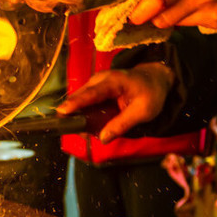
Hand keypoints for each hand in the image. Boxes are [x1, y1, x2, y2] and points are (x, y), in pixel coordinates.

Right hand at [56, 62, 174, 142]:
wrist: (155, 78)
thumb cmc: (151, 93)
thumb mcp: (143, 111)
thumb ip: (123, 124)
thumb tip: (103, 138)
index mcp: (114, 82)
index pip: (91, 93)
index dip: (75, 103)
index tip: (61, 112)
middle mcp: (100, 79)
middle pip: (80, 97)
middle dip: (74, 114)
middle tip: (77, 133)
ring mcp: (96, 82)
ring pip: (80, 100)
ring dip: (79, 116)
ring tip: (85, 132)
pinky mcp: (95, 88)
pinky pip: (85, 101)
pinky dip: (85, 113)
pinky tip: (90, 125)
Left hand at [130, 0, 216, 30]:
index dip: (140, 10)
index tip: (132, 14)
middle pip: (163, 19)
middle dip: (155, 15)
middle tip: (155, 5)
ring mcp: (212, 12)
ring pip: (178, 24)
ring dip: (175, 14)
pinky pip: (196, 25)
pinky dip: (194, 16)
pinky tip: (206, 0)